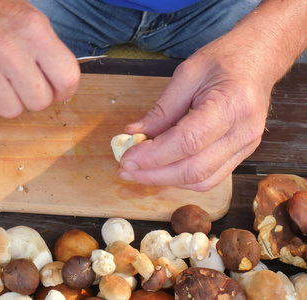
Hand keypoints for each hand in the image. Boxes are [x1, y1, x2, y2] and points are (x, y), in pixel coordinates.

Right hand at [0, 0, 79, 117]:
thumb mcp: (33, 19)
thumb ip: (49, 52)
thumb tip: (60, 85)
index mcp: (34, 31)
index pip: (66, 78)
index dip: (65, 91)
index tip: (58, 91)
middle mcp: (9, 49)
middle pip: (39, 101)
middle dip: (35, 97)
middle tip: (26, 85)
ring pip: (10, 111)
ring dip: (9, 102)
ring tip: (2, 83)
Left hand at [118, 44, 271, 190]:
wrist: (260, 58)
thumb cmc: (224, 60)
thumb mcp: (187, 74)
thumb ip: (161, 109)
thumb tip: (133, 134)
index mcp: (231, 104)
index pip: (188, 142)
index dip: (153, 155)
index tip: (126, 157)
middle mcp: (243, 131)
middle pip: (194, 169)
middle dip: (154, 174)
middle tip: (125, 169)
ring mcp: (246, 146)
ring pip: (202, 181)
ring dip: (165, 180)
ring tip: (137, 171)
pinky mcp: (242, 154)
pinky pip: (210, 178)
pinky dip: (181, 179)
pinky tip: (160, 169)